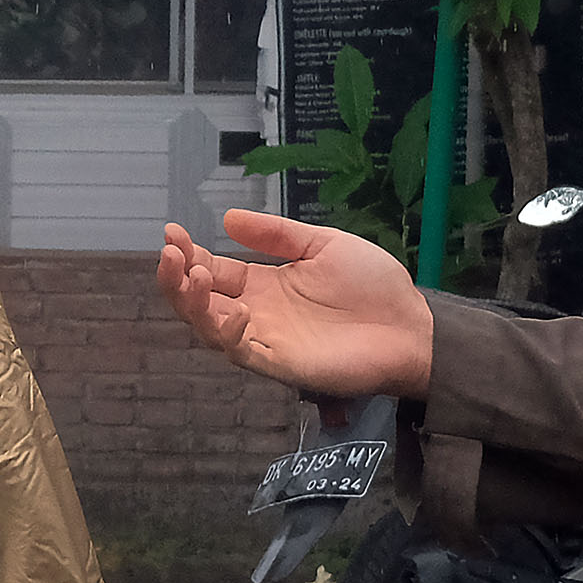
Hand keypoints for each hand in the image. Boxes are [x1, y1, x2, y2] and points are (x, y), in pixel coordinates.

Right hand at [152, 209, 436, 401]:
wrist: (412, 325)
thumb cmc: (374, 286)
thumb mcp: (323, 244)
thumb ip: (278, 235)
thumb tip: (228, 218)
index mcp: (264, 284)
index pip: (212, 271)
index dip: (187, 254)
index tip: (172, 232)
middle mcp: (257, 313)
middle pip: (199, 302)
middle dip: (176, 279)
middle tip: (170, 253)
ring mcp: (266, 340)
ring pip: (209, 329)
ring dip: (192, 304)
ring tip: (194, 275)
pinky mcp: (281, 365)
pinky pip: (242, 354)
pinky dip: (230, 335)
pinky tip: (235, 311)